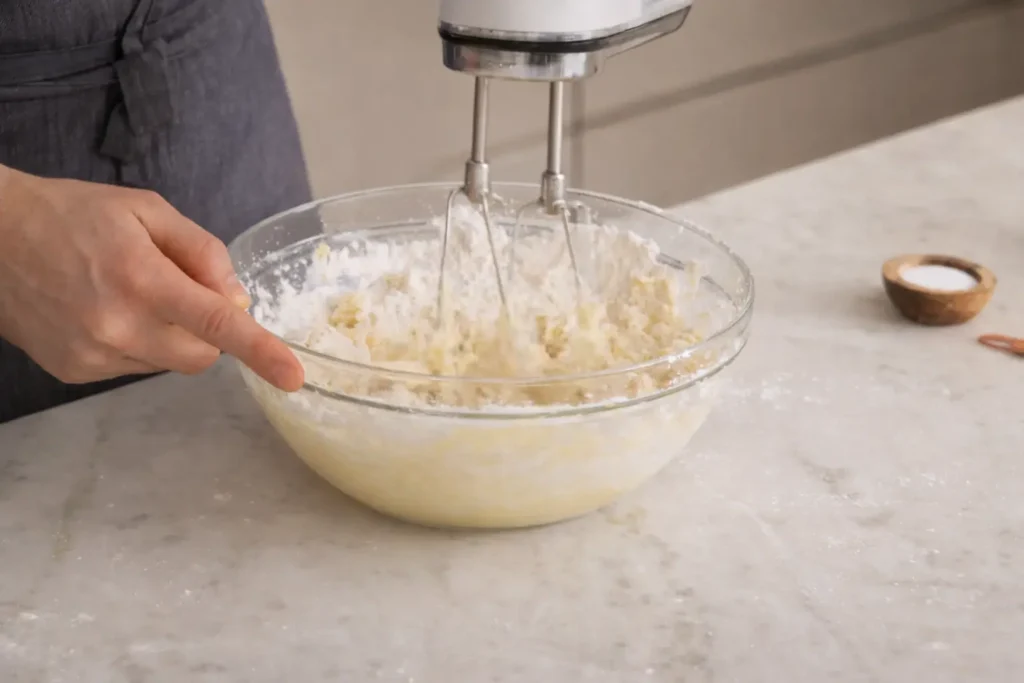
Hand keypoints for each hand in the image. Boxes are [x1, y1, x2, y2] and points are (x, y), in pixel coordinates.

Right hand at [0, 167, 303, 390]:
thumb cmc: (72, 214)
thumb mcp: (147, 210)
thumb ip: (203, 252)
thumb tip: (238, 299)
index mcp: (140, 278)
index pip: (215, 322)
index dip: (260, 351)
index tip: (294, 376)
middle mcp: (117, 325)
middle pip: (203, 355)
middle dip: (208, 330)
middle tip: (180, 290)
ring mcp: (93, 354)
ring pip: (169, 363)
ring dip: (171, 336)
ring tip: (129, 293)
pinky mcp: (75, 371)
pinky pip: (134, 367)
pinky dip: (138, 344)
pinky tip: (105, 310)